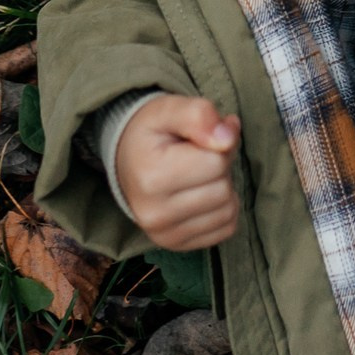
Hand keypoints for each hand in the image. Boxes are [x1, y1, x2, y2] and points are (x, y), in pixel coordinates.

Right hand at [115, 94, 242, 250]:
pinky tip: (202, 195)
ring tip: (198, 175)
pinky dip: (223, 210)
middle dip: (220, 167)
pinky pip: (226, 230)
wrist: (126, 160)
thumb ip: (199, 115)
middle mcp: (154, 214)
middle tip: (198, 156)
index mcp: (151, 177)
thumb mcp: (169, 108)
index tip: (200, 138)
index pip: (216, 162)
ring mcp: (164, 235)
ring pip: (228, 211)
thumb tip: (228, 138)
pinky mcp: (176, 246)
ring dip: (223, 189)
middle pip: (223, 189)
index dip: (218, 144)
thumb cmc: (151, 132)